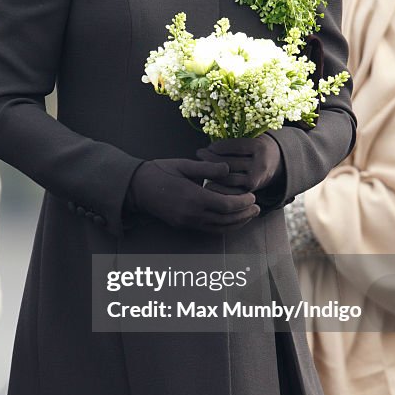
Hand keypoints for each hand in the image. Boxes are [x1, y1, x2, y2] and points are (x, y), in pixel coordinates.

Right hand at [126, 158, 259, 232]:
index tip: (252, 196)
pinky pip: (209, 230)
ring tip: (250, 215)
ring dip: (237, 224)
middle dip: (245, 215)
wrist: (136, 187)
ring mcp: (187, 222)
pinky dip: (224, 227)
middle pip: (226, 220)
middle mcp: (191, 214)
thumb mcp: (183, 164)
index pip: (226, 205)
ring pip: (219, 229)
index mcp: (193, 197)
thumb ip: (207, 168)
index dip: (242, 203)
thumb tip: (228, 169)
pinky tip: (232, 220)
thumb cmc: (160, 171)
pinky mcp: (183, 225)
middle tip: (258, 207)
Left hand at [196, 134, 282, 193]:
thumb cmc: (256, 147)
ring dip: (211, 173)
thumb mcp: (251, 137)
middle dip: (210, 158)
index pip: (234, 147)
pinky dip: (218, 187)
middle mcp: (259, 164)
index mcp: (259, 147)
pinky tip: (208, 181)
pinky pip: (230, 191)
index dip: (217, 147)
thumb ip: (234, 139)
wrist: (276, 163)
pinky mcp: (250, 191)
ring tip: (201, 167)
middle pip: (229, 163)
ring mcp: (255, 180)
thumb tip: (209, 143)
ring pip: (228, 178)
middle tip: (199, 154)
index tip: (207, 146)